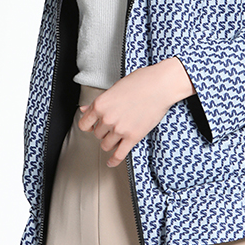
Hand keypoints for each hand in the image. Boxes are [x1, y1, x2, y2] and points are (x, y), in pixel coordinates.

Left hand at [77, 57, 194, 166]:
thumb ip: (99, 102)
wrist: (160, 86)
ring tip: (117, 137)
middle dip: (104, 131)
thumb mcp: (114, 89)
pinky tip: (111, 162)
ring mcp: (119, 129)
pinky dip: (113, 161)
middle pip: (97, 135)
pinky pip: (119, 154)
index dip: (89, 125)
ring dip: (110, 142)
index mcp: (100, 105)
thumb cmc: (140, 82)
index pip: (84, 124)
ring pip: (105, 145)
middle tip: (114, 125)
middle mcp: (107, 118)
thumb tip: (85, 109)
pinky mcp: (133, 137)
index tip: (93, 126)